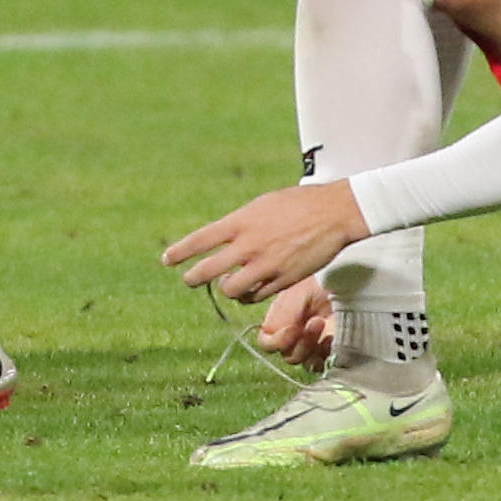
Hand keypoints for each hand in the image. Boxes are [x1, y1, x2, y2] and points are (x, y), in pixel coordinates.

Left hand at [161, 179, 368, 305]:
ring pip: (232, 290)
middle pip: (209, 270)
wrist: (333, 213)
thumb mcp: (261, 206)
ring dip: (227, 289)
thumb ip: (242, 224)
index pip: (201, 240)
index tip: (166, 260)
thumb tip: (227, 238)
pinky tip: (251, 290)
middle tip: (188, 280)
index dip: (180, 252)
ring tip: (227, 284)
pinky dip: (250, 295)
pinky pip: (257, 296)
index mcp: (241, 222)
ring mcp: (265, 266)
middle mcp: (249, 246)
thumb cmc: (298, 204)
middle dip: (194, 278)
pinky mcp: (283, 281)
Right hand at [254, 275, 336, 367]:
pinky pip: (323, 364)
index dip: (278, 342)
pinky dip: (327, 354)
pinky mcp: (328, 353)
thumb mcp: (294, 294)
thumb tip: (274, 333)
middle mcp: (292, 339)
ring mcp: (311, 348)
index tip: (293, 329)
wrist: (341, 286)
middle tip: (316, 321)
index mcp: (278, 325)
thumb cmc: (316, 286)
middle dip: (302, 342)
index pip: (267, 345)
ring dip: (315, 347)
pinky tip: (332, 338)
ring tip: (324, 324)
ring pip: (305, 363)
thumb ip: (280, 315)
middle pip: (288, 356)